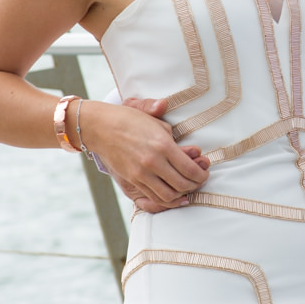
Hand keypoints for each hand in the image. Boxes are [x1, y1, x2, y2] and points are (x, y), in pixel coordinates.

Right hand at [85, 97, 208, 212]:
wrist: (99, 128)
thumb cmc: (126, 118)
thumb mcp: (147, 113)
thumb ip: (161, 112)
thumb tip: (165, 104)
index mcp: (162, 144)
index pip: (189, 168)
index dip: (201, 174)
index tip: (205, 171)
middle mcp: (153, 162)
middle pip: (183, 185)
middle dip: (196, 185)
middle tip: (200, 180)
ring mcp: (141, 174)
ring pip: (169, 196)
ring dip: (182, 195)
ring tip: (188, 188)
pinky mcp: (133, 180)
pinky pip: (154, 197)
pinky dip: (167, 199)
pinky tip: (174, 194)